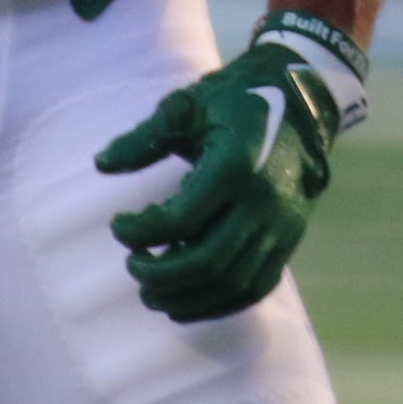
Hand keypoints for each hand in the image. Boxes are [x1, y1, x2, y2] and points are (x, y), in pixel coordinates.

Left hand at [94, 11, 364, 322]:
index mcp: (235, 164)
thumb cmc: (235, 100)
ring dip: (187, 298)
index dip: (140, 231)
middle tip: (133, 265)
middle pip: (208, 261)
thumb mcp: (187, 106)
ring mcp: (281, 224)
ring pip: (233, 283)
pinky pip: (257, 287)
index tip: (118, 225)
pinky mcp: (290, 238)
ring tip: (151, 293)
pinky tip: (186, 301)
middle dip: (160, 274)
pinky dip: (219, 304)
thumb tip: (101, 164)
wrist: (301, 102)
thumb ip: (144, 139)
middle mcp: (263, 201)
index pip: (181, 220)